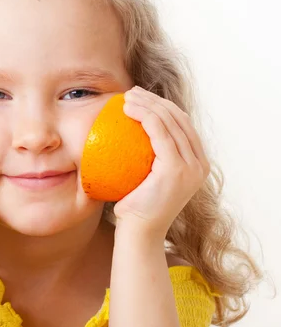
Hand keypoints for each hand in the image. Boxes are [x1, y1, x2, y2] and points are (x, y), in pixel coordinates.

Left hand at [113, 86, 209, 237]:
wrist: (138, 234)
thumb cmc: (135, 209)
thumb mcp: (146, 180)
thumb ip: (150, 160)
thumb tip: (131, 136)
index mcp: (197, 166)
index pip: (183, 127)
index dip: (163, 107)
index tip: (140, 99)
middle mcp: (199, 165)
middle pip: (180, 119)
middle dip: (155, 100)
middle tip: (132, 92)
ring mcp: (191, 167)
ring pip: (171, 121)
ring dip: (148, 103)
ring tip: (126, 97)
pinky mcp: (177, 170)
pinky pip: (160, 133)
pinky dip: (144, 116)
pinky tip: (128, 110)